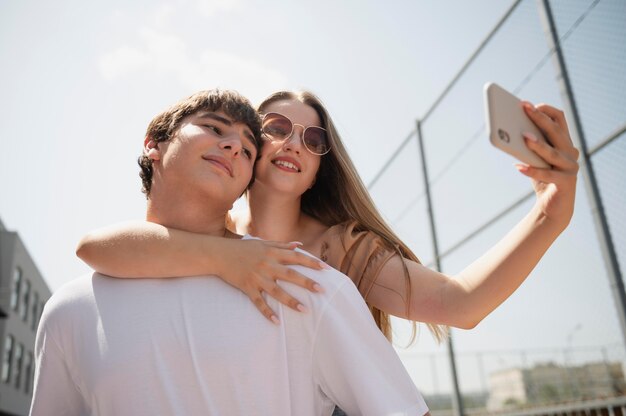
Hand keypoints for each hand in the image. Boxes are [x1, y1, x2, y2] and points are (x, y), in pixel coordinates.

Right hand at [220, 239, 326, 322]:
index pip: (296, 257)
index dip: (311, 263)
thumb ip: (282, 245)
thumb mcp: (263, 243)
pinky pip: (259, 302)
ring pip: (277, 292)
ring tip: (305, 309)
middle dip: (307, 282)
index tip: (326, 269)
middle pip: (290, 275)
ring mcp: (257, 278)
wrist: (219, 254)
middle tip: (322, 290)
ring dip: (291, 301)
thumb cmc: (243, 248)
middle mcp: (267, 265)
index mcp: (272, 253)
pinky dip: (267, 312)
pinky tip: (276, 322)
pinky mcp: (247, 288)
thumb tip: (299, 245)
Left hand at [517, 102, 579, 226]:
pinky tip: (519, 167)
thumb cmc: (542, 179)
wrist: (553, 207)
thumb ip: (528, 146)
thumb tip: (509, 132)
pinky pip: (548, 175)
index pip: (559, 118)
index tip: (527, 104)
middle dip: (538, 118)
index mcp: (564, 142)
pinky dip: (533, 171)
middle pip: (555, 131)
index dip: (544, 110)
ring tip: (522, 136)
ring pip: (552, 152)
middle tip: (523, 108)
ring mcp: (571, 167)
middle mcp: (570, 152)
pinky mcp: (566, 182)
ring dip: (537, 143)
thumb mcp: (535, 159)